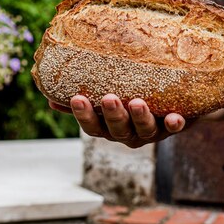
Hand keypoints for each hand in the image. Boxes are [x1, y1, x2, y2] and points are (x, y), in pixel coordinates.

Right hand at [49, 94, 185, 147]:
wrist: (174, 100)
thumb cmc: (132, 92)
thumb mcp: (109, 92)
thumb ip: (86, 93)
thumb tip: (48, 90)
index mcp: (109, 127)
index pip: (93, 126)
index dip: (84, 115)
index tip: (77, 98)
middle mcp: (129, 133)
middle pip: (118, 130)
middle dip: (113, 115)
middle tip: (109, 98)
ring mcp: (152, 132)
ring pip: (144, 130)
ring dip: (140, 117)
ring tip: (137, 102)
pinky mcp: (174, 125)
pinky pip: (174, 128)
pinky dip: (174, 124)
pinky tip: (174, 118)